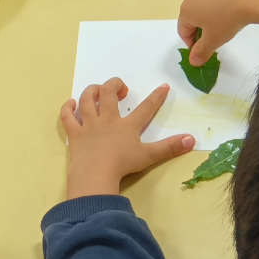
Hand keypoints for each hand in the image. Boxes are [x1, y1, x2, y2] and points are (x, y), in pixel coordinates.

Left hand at [61, 79, 194, 198]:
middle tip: (121, 88)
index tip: (164, 87)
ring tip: (98, 91)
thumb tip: (192, 140)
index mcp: (127, 126)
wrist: (95, 174)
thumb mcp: (149, 156)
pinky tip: (71, 104)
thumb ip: (170, 148)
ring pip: (87, 99)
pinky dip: (68, 108)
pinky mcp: (74, 134)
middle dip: (114, 85)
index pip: (146, 108)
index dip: (156, 97)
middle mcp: (107, 120)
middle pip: (109, 93)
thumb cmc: (122, 165)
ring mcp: (89, 125)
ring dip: (92, 91)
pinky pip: (67, 116)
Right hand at [177, 0, 258, 65]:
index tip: (203, 48)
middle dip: (201, 25)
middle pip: (193, 13)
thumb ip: (201, 52)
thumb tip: (193, 62)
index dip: (191, 42)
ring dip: (213, 10)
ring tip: (228, 18)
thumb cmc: (227, 20)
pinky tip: (237, 3)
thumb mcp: (214, 40)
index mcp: (187, 9)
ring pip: (207, 0)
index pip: (183, 30)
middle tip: (216, 34)